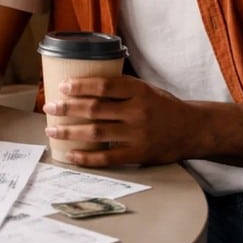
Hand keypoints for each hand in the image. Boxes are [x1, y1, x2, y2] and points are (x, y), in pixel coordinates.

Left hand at [41, 75, 199, 166]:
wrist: (193, 129)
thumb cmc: (163, 106)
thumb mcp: (146, 89)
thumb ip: (121, 88)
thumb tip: (83, 85)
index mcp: (139, 91)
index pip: (104, 86)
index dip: (80, 86)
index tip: (62, 87)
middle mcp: (138, 112)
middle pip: (94, 109)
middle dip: (67, 108)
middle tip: (49, 107)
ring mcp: (138, 134)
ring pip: (96, 133)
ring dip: (70, 132)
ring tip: (52, 130)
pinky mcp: (139, 154)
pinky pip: (107, 158)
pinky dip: (86, 157)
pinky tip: (70, 154)